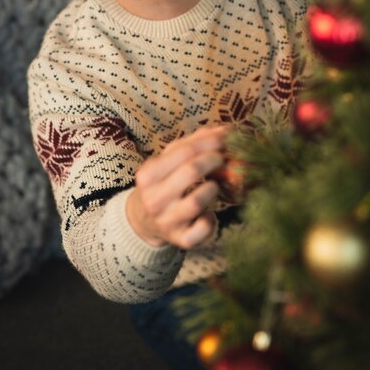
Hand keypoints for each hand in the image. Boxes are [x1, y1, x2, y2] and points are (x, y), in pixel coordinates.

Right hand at [125, 125, 228, 249]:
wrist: (144, 222)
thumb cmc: (163, 184)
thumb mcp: (167, 161)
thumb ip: (192, 143)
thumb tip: (222, 129)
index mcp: (148, 175)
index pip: (184, 151)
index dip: (209, 141)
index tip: (225, 137)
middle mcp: (154, 199)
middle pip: (191, 171)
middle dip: (213, 160)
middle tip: (223, 158)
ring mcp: (166, 221)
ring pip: (197, 201)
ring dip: (212, 189)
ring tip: (213, 186)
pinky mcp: (181, 240)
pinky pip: (203, 229)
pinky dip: (211, 220)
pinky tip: (208, 213)